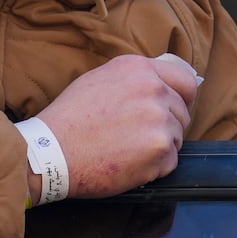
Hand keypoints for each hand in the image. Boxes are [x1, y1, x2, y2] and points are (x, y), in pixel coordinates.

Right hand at [34, 53, 198, 197]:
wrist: (51, 152)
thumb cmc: (69, 118)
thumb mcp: (100, 79)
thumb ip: (134, 79)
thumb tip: (161, 84)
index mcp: (139, 69)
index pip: (185, 81)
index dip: (182, 98)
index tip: (174, 109)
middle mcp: (154, 90)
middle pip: (181, 112)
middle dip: (165, 126)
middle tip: (136, 136)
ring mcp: (159, 121)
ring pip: (177, 138)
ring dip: (158, 147)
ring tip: (126, 150)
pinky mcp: (159, 151)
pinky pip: (170, 162)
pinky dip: (154, 168)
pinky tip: (127, 164)